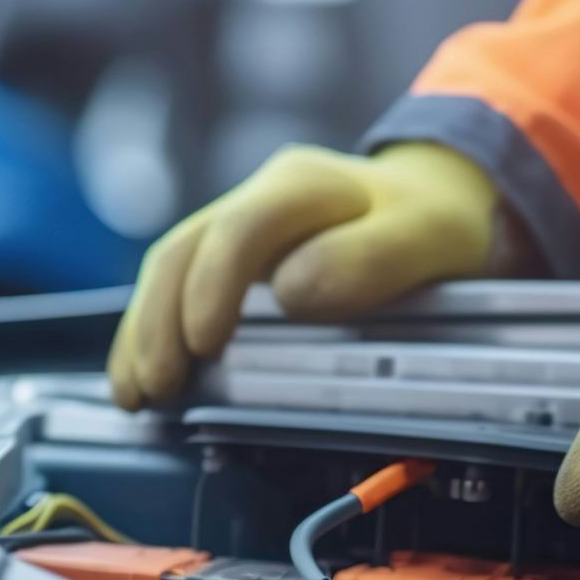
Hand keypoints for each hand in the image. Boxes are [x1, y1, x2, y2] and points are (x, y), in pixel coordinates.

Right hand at [108, 143, 503, 409]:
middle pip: (184, 250)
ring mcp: (241, 225)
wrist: (443, 198)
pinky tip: (140, 378)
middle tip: (157, 387)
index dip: (213, 286)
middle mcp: (260, 197)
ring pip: (170, 270)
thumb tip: (292, 294)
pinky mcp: (235, 259)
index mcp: (304, 184)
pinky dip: (155, 334)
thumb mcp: (428, 237)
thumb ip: (370, 259)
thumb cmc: (439, 222)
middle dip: (160, 321)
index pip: (240, 229)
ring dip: (144, 333)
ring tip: (135, 395)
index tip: (205, 345)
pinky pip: (179, 288)